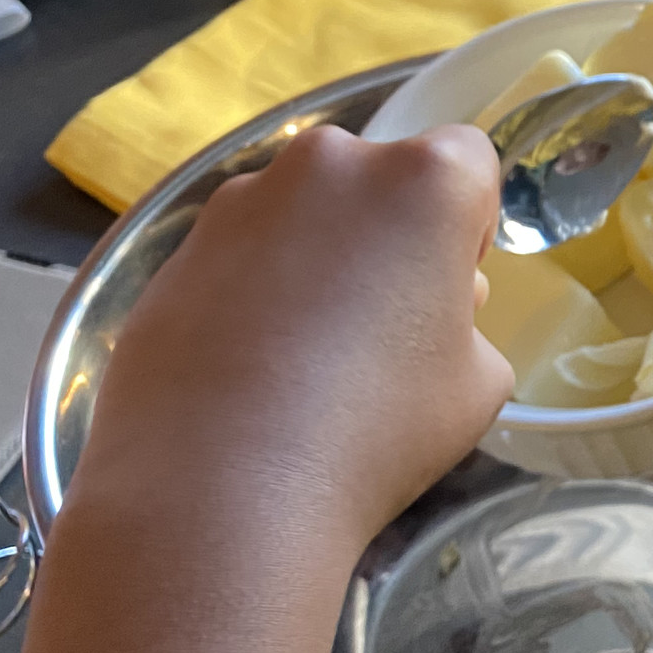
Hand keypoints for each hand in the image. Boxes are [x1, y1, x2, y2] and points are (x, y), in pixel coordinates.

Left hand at [0, 124, 510, 652]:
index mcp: (422, 181)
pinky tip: (248, 374)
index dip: (467, 228)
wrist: (217, 490)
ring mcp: (241, 203)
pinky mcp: (175, 251)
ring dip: (315, 261)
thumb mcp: (478, 384)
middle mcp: (328, 165)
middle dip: (387, 237)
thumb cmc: (376, 430)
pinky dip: (252, 294)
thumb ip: (466, 323)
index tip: (449, 291)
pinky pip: (239, 257)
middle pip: (378, 182)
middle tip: (381, 329)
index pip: (470, 162)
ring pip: (303, 216)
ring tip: (304, 360)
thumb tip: (424, 308)